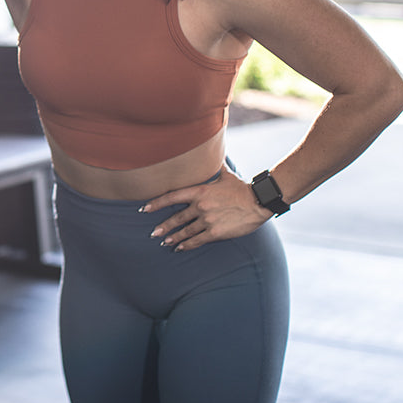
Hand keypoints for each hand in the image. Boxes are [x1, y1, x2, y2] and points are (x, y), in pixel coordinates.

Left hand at [141, 168, 271, 251]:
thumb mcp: (226, 175)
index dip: (157, 203)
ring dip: (174, 237)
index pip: (172, 197)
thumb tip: (214, 154)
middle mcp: (200, 206)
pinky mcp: (216, 232)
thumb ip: (215, 167)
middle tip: (152, 233)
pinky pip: (197, 240)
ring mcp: (207, 220)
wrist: (258, 202)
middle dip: (163, 226)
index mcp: (199, 191)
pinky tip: (180, 248)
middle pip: (177, 217)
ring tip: (164, 242)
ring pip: (186, 231)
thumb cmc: (242, 188)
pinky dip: (187, 244)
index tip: (145, 209)